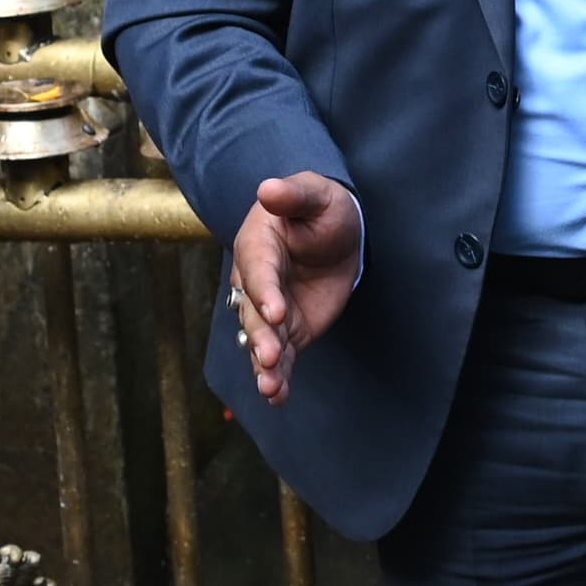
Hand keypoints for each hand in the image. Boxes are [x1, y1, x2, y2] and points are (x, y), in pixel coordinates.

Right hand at [230, 171, 361, 403]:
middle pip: (254, 314)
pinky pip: (282, 357)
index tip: (275, 312)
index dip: (265, 292)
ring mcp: (271, 311)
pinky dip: (279, 377)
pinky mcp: (288, 331)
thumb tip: (268, 188)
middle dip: (261, 337)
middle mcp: (256, 284)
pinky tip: (278, 398)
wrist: (332, 229)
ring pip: (262, 341)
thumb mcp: (314, 194)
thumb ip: (293, 195)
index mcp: (257, 248)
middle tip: (270, 357)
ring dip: (265, 365)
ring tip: (271, 387)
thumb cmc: (319, 207)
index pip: (259, 273)